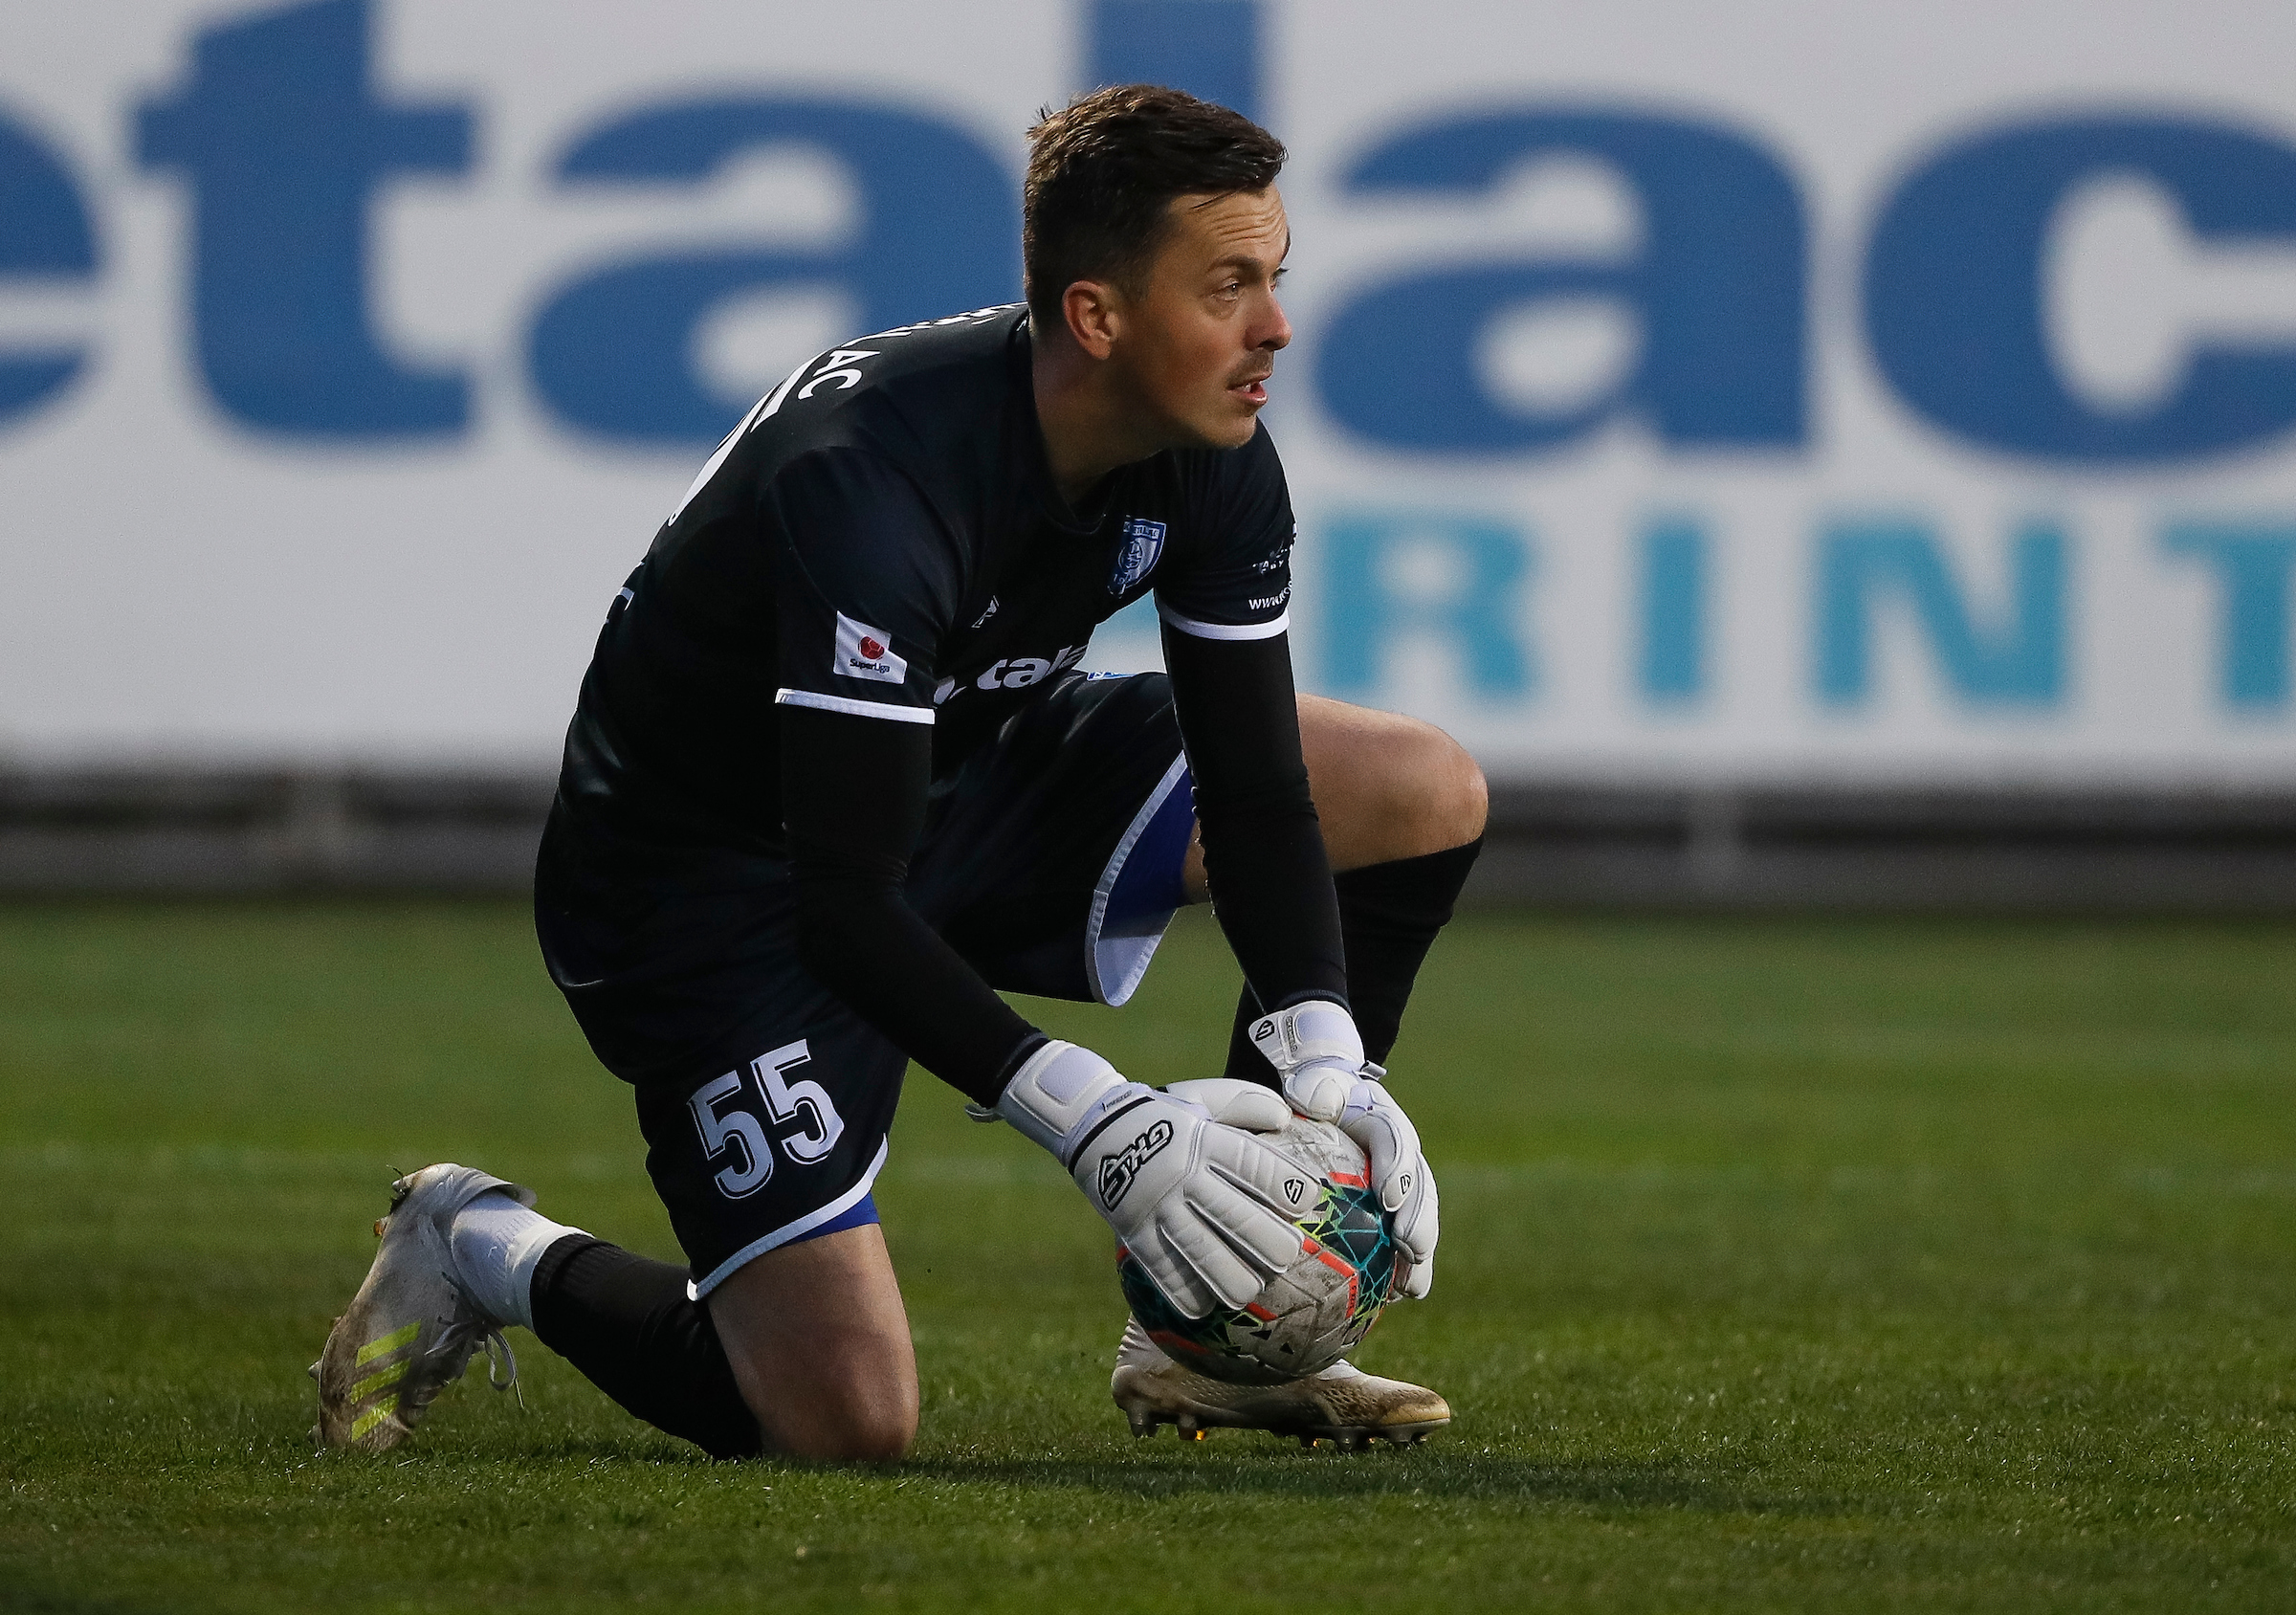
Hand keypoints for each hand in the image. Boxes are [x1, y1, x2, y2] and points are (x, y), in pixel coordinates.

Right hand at [996, 1041, 1303, 1318]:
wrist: (1093, 1125)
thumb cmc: (1162, 1114)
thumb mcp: (1200, 1097)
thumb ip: (1243, 1103)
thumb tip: (1283, 1116)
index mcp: (1204, 1140)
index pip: (1253, 1165)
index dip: (1285, 1185)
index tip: (1308, 1202)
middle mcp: (1184, 1174)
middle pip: (1235, 1216)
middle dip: (1268, 1242)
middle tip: (1286, 1256)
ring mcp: (1157, 1205)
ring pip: (1200, 1250)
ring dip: (1230, 1276)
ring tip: (1249, 1291)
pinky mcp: (1133, 1230)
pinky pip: (1159, 1268)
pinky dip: (1182, 1291)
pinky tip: (1203, 1307)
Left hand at [1248, 999, 1439, 1298]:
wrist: (1326, 1100)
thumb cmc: (1312, 1095)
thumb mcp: (1311, 1083)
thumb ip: (1316, 1088)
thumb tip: (1315, 1102)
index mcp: (1382, 1119)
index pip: (1394, 1140)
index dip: (1396, 1169)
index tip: (1387, 1198)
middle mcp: (1402, 1153)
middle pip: (1419, 1187)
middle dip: (1419, 1220)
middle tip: (1410, 1249)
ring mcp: (1403, 1182)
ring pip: (1419, 1218)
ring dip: (1419, 1253)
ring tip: (1412, 1286)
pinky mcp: (1395, 1209)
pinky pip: (1404, 1239)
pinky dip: (1404, 1267)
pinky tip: (1397, 1297)